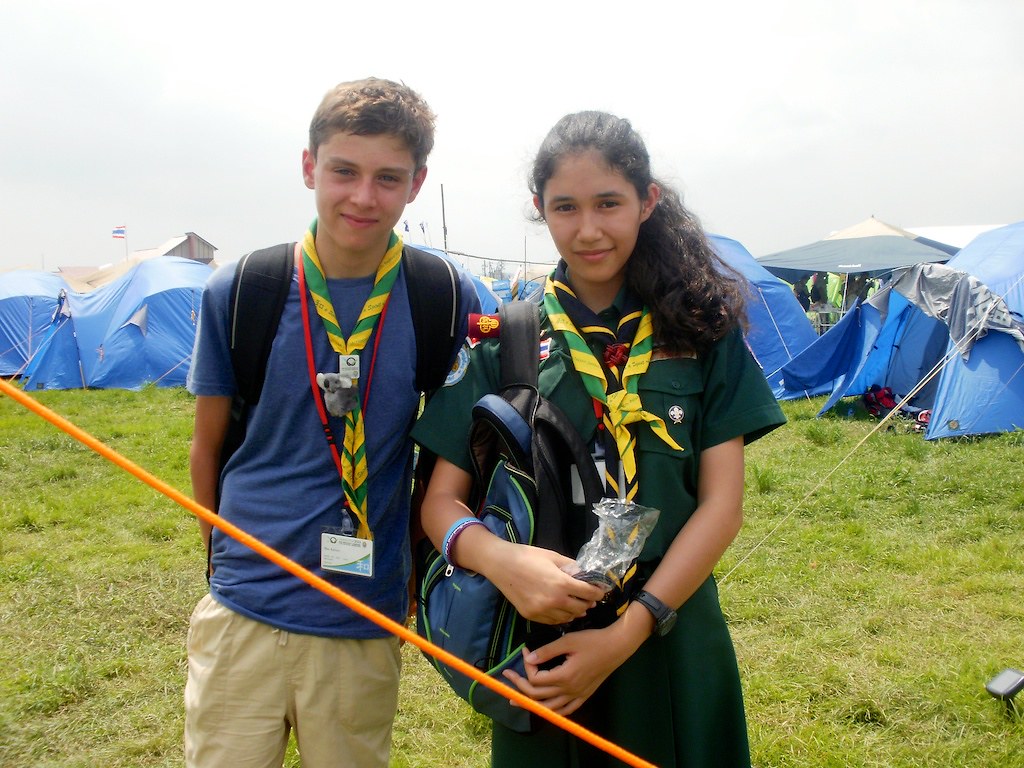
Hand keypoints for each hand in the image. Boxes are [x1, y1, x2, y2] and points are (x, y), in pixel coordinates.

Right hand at [480, 541, 605, 624]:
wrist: (501, 564)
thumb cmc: (528, 556)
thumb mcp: (553, 557)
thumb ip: (572, 567)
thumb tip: (585, 574)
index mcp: (562, 584)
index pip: (589, 593)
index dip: (598, 592)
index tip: (601, 591)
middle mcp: (554, 601)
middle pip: (581, 608)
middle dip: (588, 603)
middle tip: (590, 598)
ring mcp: (542, 611)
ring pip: (568, 618)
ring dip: (575, 611)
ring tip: (577, 605)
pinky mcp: (531, 616)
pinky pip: (553, 621)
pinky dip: (561, 616)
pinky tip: (562, 609)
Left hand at [501, 623, 641, 715]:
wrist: (617, 647)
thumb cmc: (593, 640)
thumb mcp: (568, 641)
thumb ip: (547, 651)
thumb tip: (528, 658)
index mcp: (564, 677)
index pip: (536, 679)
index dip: (526, 666)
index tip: (525, 650)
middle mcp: (570, 691)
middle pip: (538, 696)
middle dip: (520, 686)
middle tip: (507, 676)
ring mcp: (577, 696)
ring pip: (549, 708)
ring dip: (531, 704)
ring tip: (516, 700)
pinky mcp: (584, 696)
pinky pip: (566, 710)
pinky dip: (552, 710)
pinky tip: (546, 708)